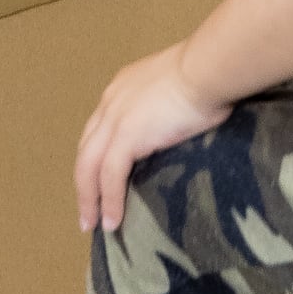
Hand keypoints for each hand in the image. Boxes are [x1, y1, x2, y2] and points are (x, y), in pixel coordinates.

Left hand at [75, 46, 232, 235]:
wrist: (208, 69)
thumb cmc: (208, 74)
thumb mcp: (178, 87)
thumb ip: (169, 105)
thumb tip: (181, 124)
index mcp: (122, 88)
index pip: (99, 128)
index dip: (96, 156)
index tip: (98, 179)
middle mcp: (111, 103)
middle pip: (86, 150)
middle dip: (84, 182)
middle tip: (87, 210)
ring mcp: (115, 120)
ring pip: (89, 167)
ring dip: (89, 199)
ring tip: (93, 224)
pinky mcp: (126, 137)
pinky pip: (110, 176)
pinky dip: (109, 201)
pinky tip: (113, 221)